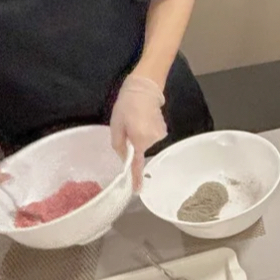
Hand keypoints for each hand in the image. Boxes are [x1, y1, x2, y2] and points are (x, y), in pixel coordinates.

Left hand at [110, 75, 167, 189]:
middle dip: (133, 144)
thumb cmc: (127, 106)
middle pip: (140, 150)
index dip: (136, 178)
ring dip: (140, 136)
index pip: (137, 164)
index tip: (137, 191)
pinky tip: (143, 119)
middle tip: (127, 128)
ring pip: (146, 143)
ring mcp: (160, 135)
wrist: (145, 89)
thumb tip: (124, 156)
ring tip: (136, 121)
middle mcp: (153, 140)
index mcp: (139, 140)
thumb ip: (119, 144)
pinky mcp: (163, 130)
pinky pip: (151, 136)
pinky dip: (146, 131)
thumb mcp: (116, 125)